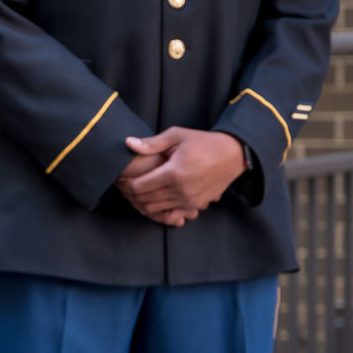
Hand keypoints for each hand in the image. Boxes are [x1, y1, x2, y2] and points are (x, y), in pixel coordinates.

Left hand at [120, 128, 244, 225]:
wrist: (232, 155)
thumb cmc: (203, 143)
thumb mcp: (177, 136)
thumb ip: (152, 143)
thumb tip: (128, 143)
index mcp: (174, 173)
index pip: (139, 187)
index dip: (125, 184)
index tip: (119, 178)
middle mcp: (181, 191)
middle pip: (144, 200)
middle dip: (130, 194)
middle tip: (123, 186)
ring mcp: (189, 201)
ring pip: (154, 209)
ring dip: (141, 203)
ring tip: (135, 192)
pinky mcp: (195, 206)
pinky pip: (170, 216)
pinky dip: (158, 211)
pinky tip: (153, 200)